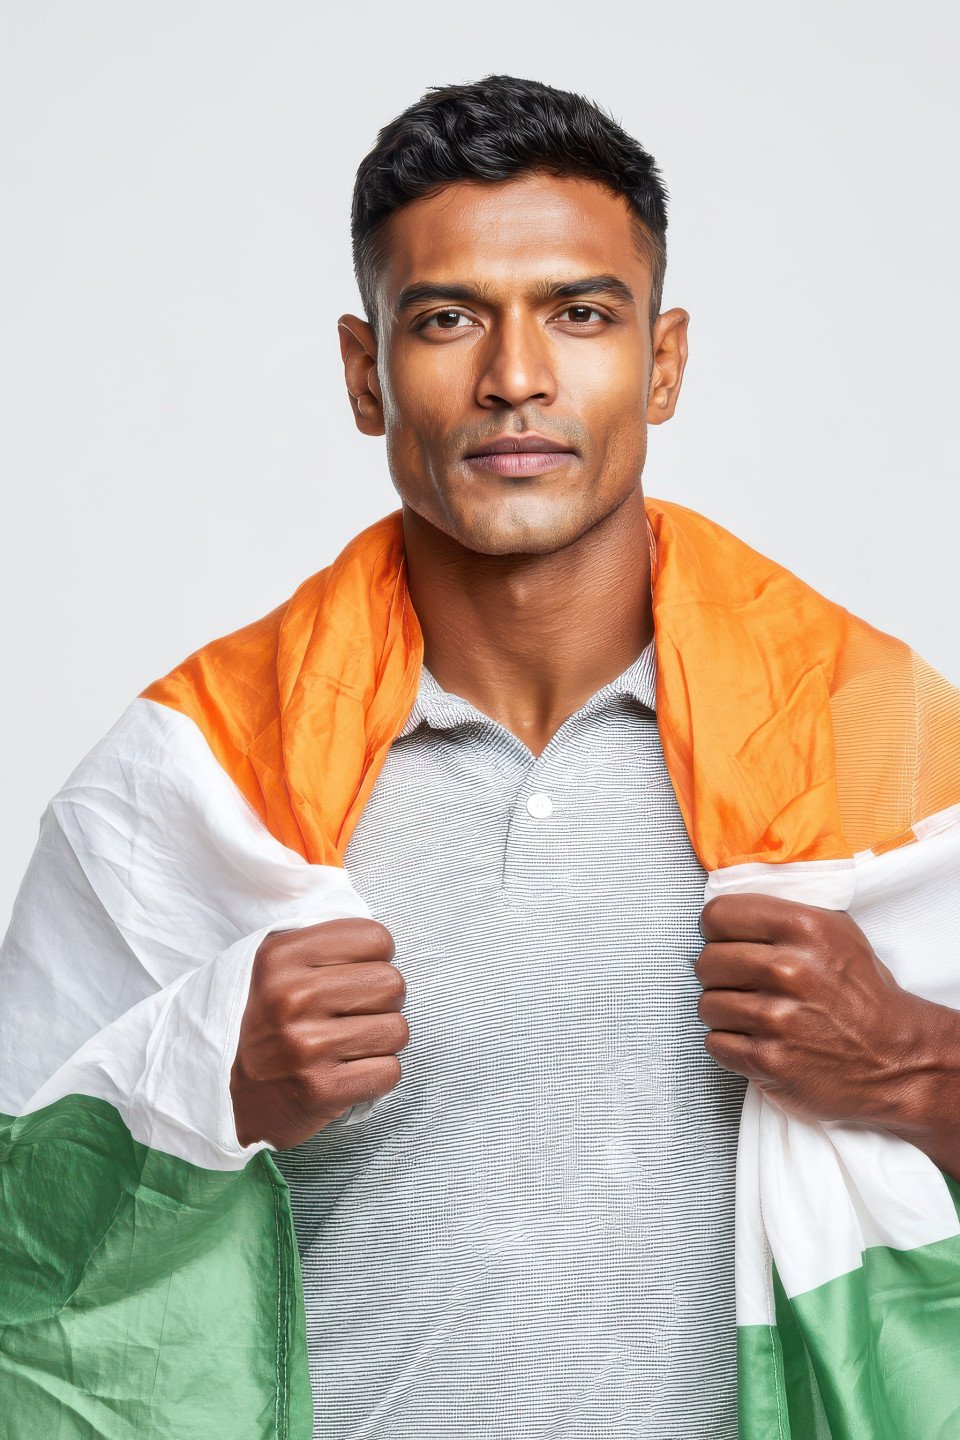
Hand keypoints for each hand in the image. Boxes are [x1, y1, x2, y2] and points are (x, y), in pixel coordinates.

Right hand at [230, 918, 407, 1148]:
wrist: (229, 1095)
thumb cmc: (267, 1022)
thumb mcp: (274, 967)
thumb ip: (321, 942)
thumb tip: (381, 940)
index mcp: (280, 957)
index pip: (376, 938)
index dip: (375, 959)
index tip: (353, 976)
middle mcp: (291, 997)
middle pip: (392, 983)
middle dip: (381, 1001)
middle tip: (352, 1015)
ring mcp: (306, 1046)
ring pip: (396, 1029)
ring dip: (380, 1040)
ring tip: (348, 1044)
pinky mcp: (321, 1089)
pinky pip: (389, 1071)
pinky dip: (376, 1074)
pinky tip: (347, 1072)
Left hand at [695, 893, 935, 1126]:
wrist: (895, 1059)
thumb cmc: (860, 993)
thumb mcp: (837, 932)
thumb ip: (784, 913)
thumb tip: (730, 910)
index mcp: (804, 928)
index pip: (718, 915)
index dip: (715, 930)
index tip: (725, 942)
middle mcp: (788, 969)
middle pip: (706, 961)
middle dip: (718, 974)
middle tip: (740, 983)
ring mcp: (776, 1018)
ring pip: (706, 1004)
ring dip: (723, 1012)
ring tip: (752, 1015)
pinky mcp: (768, 1060)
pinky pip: (714, 1043)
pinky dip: (729, 1045)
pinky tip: (756, 1040)